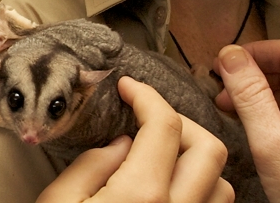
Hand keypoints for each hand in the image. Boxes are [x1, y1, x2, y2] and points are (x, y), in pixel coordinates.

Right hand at [36, 77, 232, 202]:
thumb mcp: (57, 202)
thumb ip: (92, 165)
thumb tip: (123, 144)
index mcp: (139, 195)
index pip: (162, 126)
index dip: (146, 96)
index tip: (128, 88)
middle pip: (208, 148)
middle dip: (179, 120)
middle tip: (147, 116)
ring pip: (222, 182)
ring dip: (195, 157)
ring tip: (160, 152)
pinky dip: (202, 189)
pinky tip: (171, 186)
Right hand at [214, 41, 279, 202]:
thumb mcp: (270, 144)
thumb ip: (250, 97)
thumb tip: (231, 58)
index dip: (259, 51)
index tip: (229, 59)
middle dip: (255, 74)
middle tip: (225, 85)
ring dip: (261, 92)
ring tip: (232, 105)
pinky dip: (273, 109)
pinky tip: (252, 121)